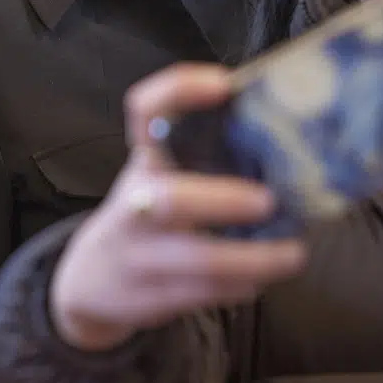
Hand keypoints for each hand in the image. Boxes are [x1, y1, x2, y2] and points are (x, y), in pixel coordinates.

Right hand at [50, 64, 308, 352]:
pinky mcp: (153, 297)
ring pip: (199, 261)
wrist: (88, 281)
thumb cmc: (143, 214)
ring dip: (252, 259)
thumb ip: (199, 157)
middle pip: (171, 200)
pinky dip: (239, 287)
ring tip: (294, 254)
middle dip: (222, 201)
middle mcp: (137, 204)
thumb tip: (286, 134)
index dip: (180, 91)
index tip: (224, 85)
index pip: (145, 111)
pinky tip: (260, 279)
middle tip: (268, 201)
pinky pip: (205, 294)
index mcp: (144, 161)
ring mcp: (142, 255)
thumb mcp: (156, 176)